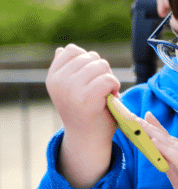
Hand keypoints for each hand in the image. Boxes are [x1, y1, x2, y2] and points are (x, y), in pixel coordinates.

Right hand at [46, 44, 120, 187]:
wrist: (87, 139)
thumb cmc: (84, 110)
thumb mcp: (71, 87)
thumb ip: (68, 68)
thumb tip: (62, 49)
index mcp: (53, 77)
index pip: (73, 50)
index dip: (88, 62)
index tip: (87, 80)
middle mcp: (59, 81)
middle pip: (91, 56)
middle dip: (101, 71)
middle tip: (97, 91)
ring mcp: (71, 89)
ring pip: (102, 65)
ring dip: (109, 79)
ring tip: (102, 95)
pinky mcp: (87, 98)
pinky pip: (109, 79)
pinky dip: (114, 87)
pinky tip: (109, 99)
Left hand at [139, 112, 177, 188]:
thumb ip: (173, 173)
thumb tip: (163, 165)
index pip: (170, 144)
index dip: (157, 131)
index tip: (145, 121)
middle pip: (169, 140)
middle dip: (153, 127)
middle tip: (138, 117)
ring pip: (172, 144)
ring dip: (155, 133)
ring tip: (141, 125)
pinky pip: (177, 157)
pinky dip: (165, 148)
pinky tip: (153, 141)